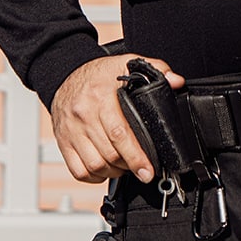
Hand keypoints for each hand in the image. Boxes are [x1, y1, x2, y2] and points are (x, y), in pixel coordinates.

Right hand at [50, 55, 181, 183]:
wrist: (65, 74)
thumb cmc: (99, 74)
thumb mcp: (127, 64)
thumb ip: (156, 69)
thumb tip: (176, 81)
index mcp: (101, 98)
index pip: (120, 133)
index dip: (136, 156)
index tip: (149, 169)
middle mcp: (84, 116)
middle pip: (109, 153)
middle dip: (130, 166)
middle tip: (144, 169)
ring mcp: (71, 131)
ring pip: (94, 165)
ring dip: (114, 172)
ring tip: (127, 167)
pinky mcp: (63, 141)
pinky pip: (78, 170)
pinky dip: (94, 176)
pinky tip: (106, 170)